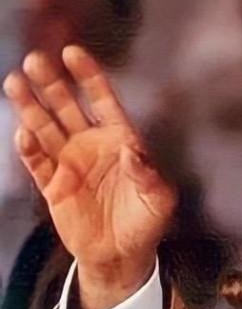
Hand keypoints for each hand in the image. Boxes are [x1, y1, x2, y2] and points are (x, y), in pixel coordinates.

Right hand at [3, 47, 175, 308]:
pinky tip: (23, 133)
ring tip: (15, 83)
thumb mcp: (158, 200)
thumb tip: (132, 151)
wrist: (122, 256)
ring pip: (45, 127)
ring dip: (31, 106)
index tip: (73, 52)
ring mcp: (69, 162)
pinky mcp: (53, 184)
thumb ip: (148, 174)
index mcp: (119, 141)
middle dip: (52, 84)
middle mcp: (91, 145)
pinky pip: (37, 162)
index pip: (102, 102)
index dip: (89, 77)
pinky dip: (29, 148)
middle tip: (36, 60)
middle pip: (67, 106)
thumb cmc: (145, 224)